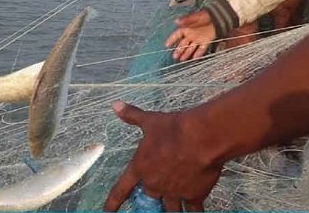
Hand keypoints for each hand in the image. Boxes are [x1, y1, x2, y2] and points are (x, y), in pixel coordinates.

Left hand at [103, 102, 221, 211]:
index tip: (107, 212)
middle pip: (148, 200)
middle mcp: (155, 184)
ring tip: (172, 210)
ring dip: (170, 210)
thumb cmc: (173, 129)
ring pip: (170, 209)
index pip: (121, 190)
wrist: (201, 138)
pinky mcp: (193, 195)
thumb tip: (116, 105)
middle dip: (151, 201)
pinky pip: (192, 211)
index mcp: (140, 168)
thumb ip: (131, 116)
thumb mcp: (149, 120)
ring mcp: (173, 192)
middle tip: (153, 201)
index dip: (113, 203)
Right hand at [165, 10, 216, 60]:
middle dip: (179, 50)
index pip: (177, 35)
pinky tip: (194, 58)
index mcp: (187, 28)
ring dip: (186, 53)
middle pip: (183, 44)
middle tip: (174, 57)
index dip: (172, 40)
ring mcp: (198, 38)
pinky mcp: (206, 41)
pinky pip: (201, 49)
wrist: (218, 18)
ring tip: (182, 60)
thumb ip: (186, 20)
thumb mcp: (195, 17)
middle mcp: (191, 34)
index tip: (167, 45)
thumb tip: (176, 22)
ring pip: (191, 47)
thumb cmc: (206, 15)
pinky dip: (198, 53)